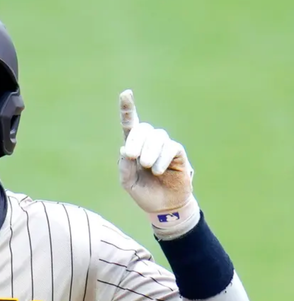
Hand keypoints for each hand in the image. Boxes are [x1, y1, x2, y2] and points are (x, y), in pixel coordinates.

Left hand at [118, 89, 199, 238]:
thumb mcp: (128, 182)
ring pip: (157, 136)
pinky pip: (170, 147)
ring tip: (147, 166)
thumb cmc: (144, 192)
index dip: (127, 108)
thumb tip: (123, 149)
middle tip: (132, 156)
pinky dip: (161, 158)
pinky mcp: (177, 153)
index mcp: (134, 146)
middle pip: (143, 128)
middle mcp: (149, 142)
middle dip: (135, 140)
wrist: (163, 207)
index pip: (130, 124)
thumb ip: (124, 167)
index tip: (126, 93)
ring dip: (149, 151)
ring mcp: (164, 146)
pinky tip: (157, 171)